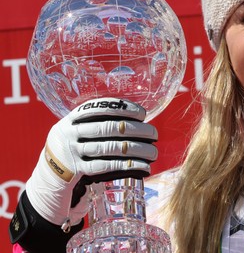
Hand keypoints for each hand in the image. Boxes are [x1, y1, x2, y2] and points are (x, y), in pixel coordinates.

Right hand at [25, 98, 157, 227]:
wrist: (48, 176)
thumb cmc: (74, 148)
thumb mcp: (78, 130)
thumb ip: (98, 123)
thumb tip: (138, 121)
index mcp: (73, 118)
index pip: (101, 107)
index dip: (124, 108)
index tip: (143, 114)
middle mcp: (70, 132)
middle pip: (109, 128)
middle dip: (136, 130)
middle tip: (155, 134)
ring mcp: (70, 152)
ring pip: (109, 148)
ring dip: (136, 150)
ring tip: (153, 152)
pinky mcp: (75, 171)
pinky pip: (105, 166)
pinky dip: (127, 165)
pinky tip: (143, 166)